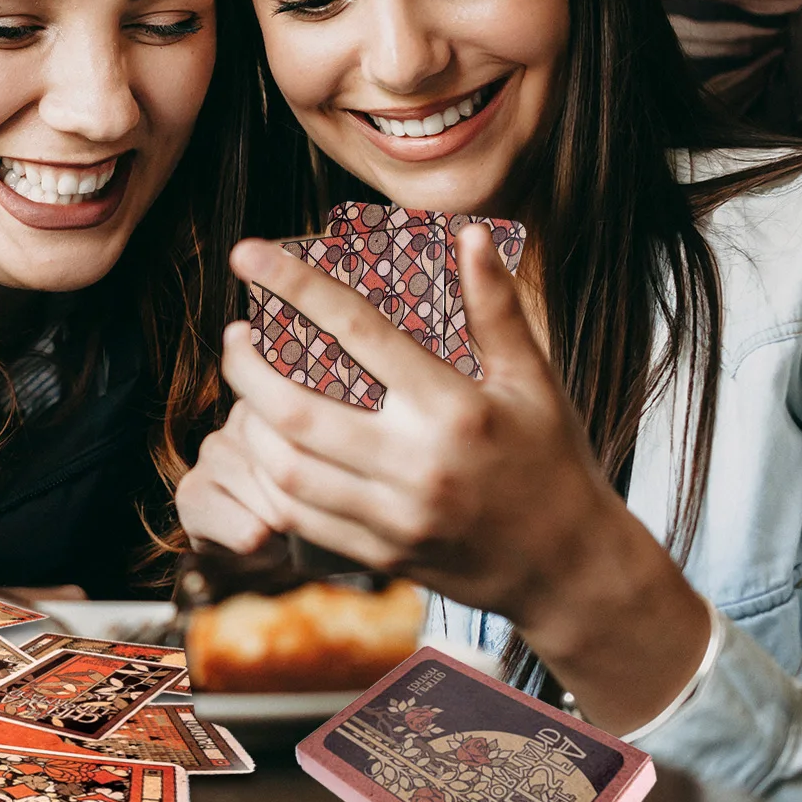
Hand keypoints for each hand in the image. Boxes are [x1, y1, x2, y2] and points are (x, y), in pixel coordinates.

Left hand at [181, 224, 711, 731]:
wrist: (569, 568)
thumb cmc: (550, 460)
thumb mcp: (534, 379)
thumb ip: (496, 308)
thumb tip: (470, 234)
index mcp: (454, 408)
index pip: (357, 329)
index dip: (293, 285)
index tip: (247, 253)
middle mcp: (418, 463)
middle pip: (296, 409)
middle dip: (245, 367)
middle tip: (233, 334)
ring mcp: (395, 516)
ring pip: (285, 469)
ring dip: (248, 423)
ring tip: (244, 388)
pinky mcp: (380, 553)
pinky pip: (298, 516)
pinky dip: (267, 477)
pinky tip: (264, 444)